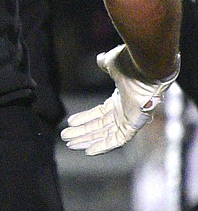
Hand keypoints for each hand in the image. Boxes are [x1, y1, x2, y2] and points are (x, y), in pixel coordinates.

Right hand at [61, 44, 177, 155]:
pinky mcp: (132, 126)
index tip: (70, 122)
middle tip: (65, 137)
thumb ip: (105, 63)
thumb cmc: (131, 66)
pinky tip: (88, 151)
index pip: (98, 114)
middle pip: (98, 127)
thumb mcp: (112, 64)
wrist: (145, 71)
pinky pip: (117, 140)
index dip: (84, 118)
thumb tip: (101, 58)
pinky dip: (103, 146)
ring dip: (87, 140)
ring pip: (104, 135)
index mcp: (118, 100)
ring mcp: (128, 120)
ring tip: (70, 144)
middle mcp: (122, 112)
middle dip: (81, 133)